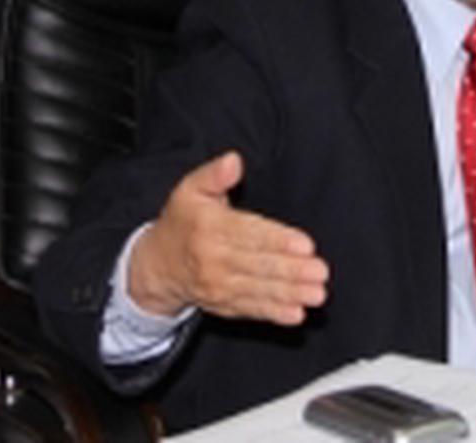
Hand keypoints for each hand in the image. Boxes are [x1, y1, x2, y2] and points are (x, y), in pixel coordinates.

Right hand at [128, 151, 329, 324]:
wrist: (155, 265)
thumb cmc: (181, 222)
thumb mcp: (189, 190)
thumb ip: (214, 174)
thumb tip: (234, 160)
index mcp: (210, 228)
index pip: (250, 234)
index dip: (279, 240)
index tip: (305, 246)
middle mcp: (214, 259)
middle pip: (259, 265)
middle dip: (292, 271)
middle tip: (320, 272)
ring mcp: (218, 286)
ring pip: (259, 290)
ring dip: (290, 294)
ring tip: (316, 295)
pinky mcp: (223, 304)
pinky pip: (251, 309)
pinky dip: (273, 313)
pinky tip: (295, 314)